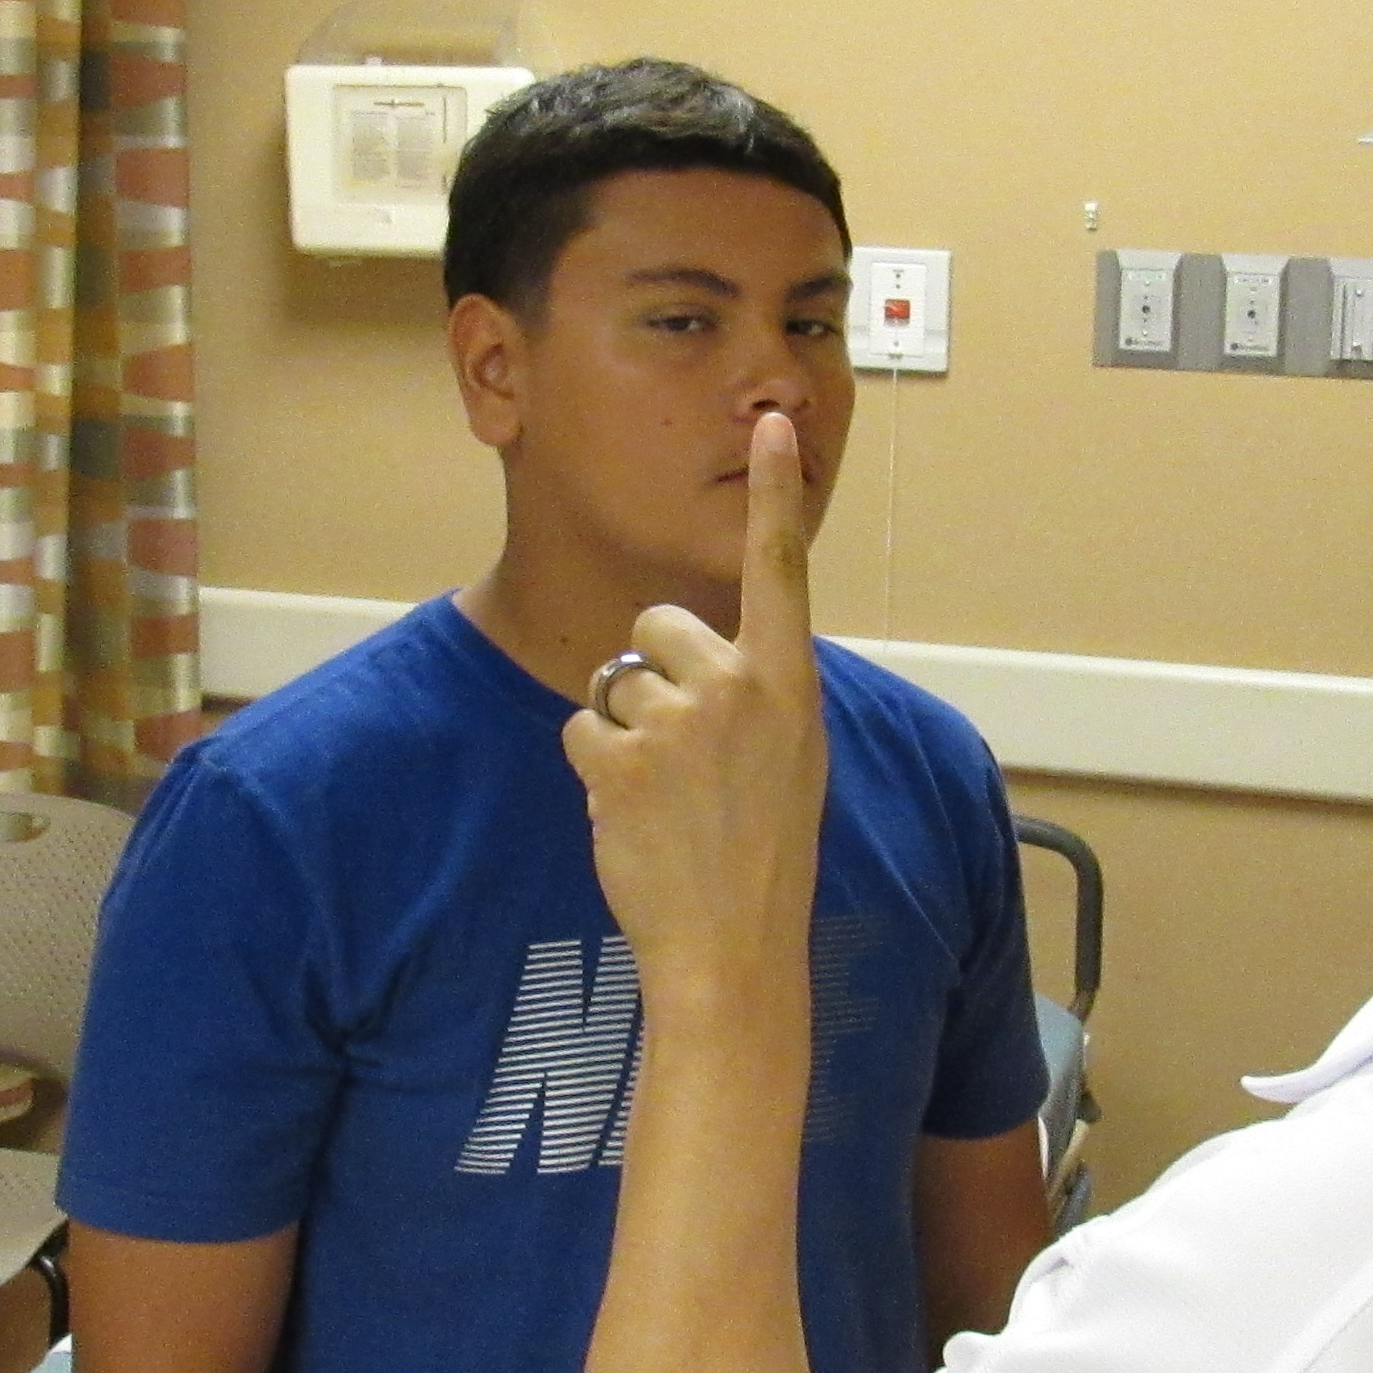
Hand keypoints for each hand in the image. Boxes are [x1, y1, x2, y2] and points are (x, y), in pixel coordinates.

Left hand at [564, 409, 827, 996]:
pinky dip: (593, 771)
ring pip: (612, 683)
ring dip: (623, 733)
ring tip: (664, 797)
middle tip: (683, 751)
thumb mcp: (794, 760)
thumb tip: (710, 655)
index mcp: (790, 685)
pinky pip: (578, 730)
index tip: (769, 421)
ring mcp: (673, 722)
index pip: (782, 570)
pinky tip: (633, 816)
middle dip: (654, 671)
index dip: (774, 494)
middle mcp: (735, 688)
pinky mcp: (614, 758)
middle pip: (658, 624)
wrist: (734, 950)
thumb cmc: (766, 856)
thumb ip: (760, 693)